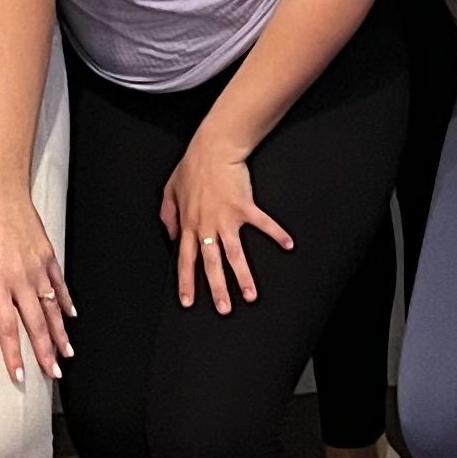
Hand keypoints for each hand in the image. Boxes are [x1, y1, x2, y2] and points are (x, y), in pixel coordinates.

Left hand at [0, 181, 72, 380]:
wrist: (0, 192)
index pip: (6, 327)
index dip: (13, 353)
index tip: (18, 374)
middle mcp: (20, 279)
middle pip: (35, 324)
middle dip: (45, 351)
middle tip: (53, 373)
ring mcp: (37, 268)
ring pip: (52, 308)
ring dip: (60, 332)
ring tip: (66, 353)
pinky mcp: (47, 256)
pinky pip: (60, 285)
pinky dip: (65, 302)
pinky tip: (70, 316)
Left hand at [160, 141, 291, 312]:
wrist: (213, 147)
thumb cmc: (193, 167)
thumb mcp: (170, 190)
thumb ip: (168, 216)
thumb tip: (172, 236)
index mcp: (190, 224)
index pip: (186, 260)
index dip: (187, 283)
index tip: (189, 303)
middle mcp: (207, 225)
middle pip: (212, 263)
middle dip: (218, 289)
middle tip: (224, 309)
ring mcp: (227, 217)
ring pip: (235, 253)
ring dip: (244, 276)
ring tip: (251, 295)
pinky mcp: (245, 206)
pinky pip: (262, 223)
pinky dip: (276, 234)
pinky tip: (288, 245)